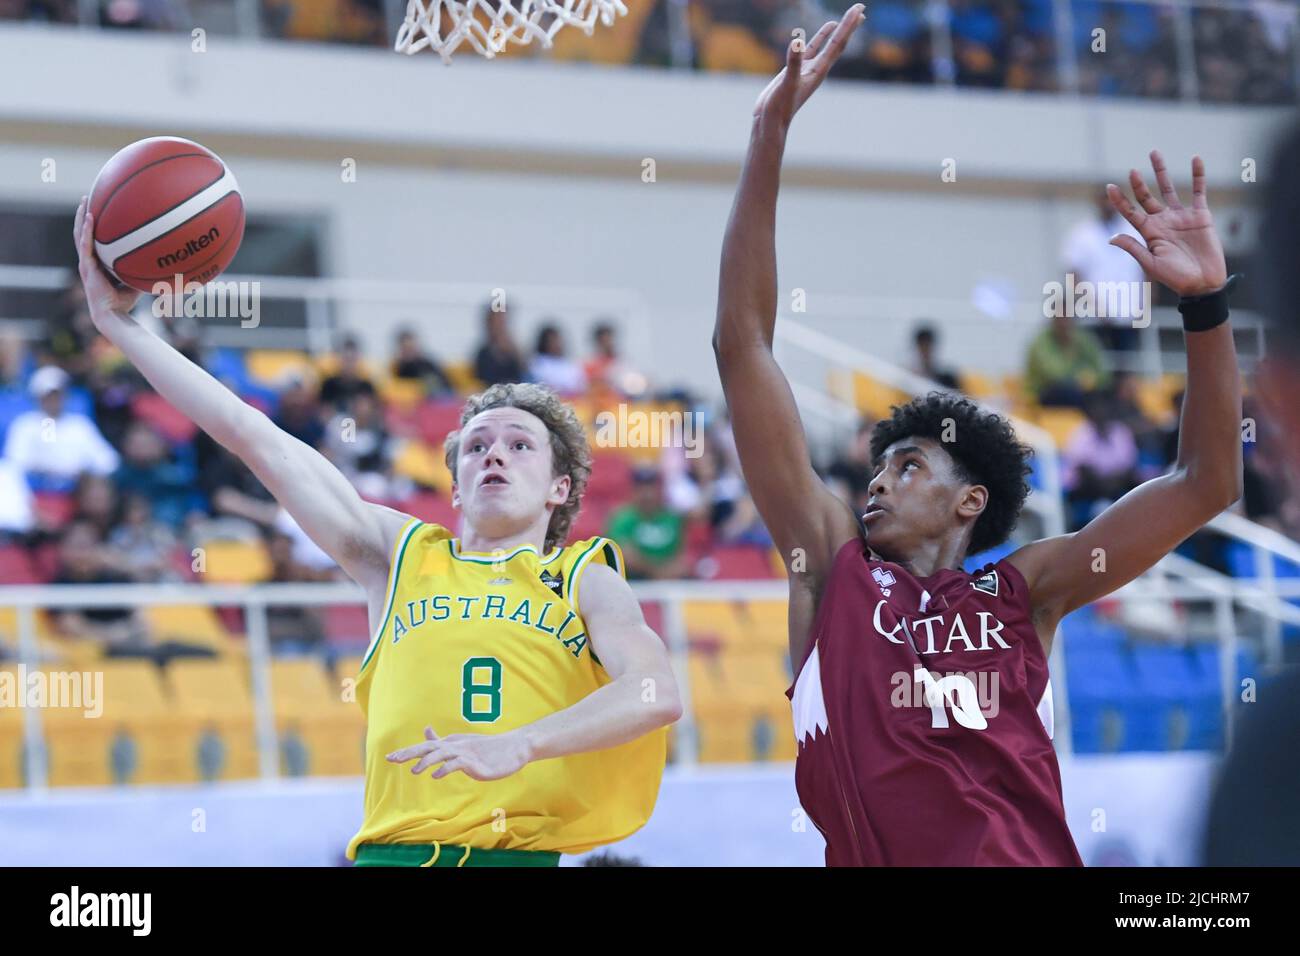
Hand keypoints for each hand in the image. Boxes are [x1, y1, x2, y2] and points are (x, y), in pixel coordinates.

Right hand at [73, 196, 141, 323]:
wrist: (113, 314)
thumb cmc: (125, 301)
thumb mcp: (136, 279)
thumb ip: (144, 267)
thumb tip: (164, 258)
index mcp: (97, 262)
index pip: (93, 239)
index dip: (93, 225)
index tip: (98, 207)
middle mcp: (89, 260)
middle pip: (83, 232)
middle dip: (84, 214)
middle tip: (88, 197)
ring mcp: (86, 263)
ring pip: (79, 235)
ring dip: (81, 217)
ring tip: (85, 200)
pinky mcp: (86, 267)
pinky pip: (85, 245)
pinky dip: (86, 231)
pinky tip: (90, 217)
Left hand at [386, 725, 532, 781]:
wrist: (513, 748)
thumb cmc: (487, 748)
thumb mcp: (462, 744)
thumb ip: (442, 740)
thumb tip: (426, 730)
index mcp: (450, 743)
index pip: (425, 747)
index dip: (408, 751)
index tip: (390, 757)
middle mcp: (455, 745)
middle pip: (428, 748)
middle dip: (409, 753)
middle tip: (391, 759)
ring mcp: (465, 753)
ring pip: (441, 754)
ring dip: (426, 762)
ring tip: (413, 771)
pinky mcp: (474, 762)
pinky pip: (457, 764)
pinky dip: (445, 768)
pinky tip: (436, 775)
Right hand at [753, 3, 864, 129]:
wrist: (771, 123)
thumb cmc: (780, 107)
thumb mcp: (787, 83)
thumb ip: (793, 63)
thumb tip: (798, 42)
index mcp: (819, 70)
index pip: (838, 43)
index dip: (848, 25)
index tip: (859, 9)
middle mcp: (818, 69)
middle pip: (839, 43)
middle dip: (850, 25)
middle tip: (861, 8)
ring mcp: (807, 70)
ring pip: (828, 46)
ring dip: (838, 32)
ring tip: (847, 18)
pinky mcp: (796, 72)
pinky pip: (810, 51)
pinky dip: (817, 40)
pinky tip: (816, 34)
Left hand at [1106, 151, 1227, 297]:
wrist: (1203, 283)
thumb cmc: (1176, 278)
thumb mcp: (1151, 264)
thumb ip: (1133, 248)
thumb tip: (1110, 238)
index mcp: (1148, 233)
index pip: (1130, 212)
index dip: (1119, 200)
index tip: (1109, 187)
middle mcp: (1162, 221)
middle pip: (1147, 197)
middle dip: (1139, 183)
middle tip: (1131, 169)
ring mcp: (1181, 216)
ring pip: (1169, 189)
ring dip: (1161, 172)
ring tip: (1154, 153)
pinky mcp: (1200, 215)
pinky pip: (1199, 191)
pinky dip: (1198, 175)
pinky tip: (1195, 159)